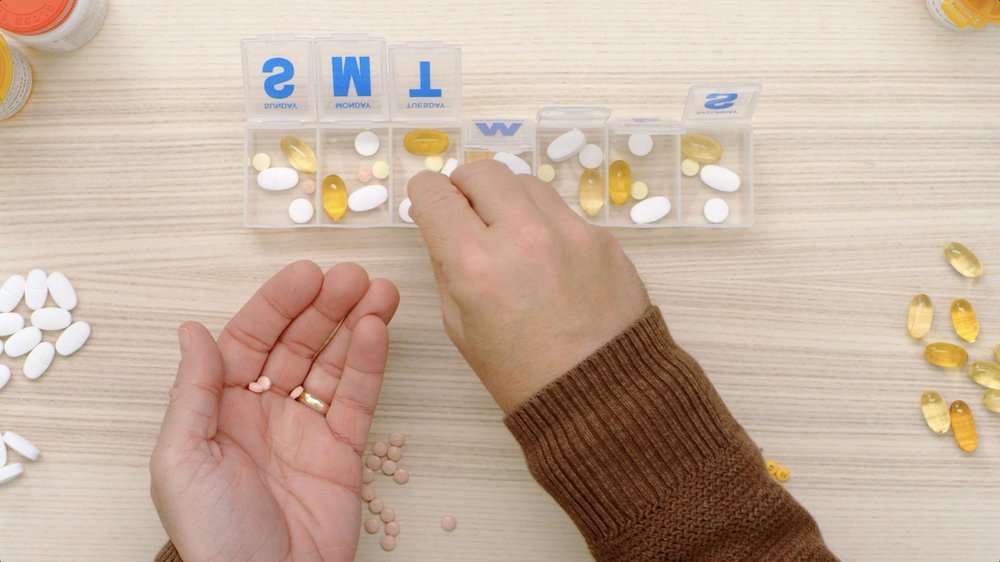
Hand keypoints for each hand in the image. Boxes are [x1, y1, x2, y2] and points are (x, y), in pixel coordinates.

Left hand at [150, 261, 398, 561]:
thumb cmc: (215, 537)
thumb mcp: (183, 459)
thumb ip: (194, 391)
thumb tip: (192, 330)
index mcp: (219, 409)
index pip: (250, 340)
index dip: (278, 305)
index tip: (306, 276)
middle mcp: (263, 412)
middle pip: (297, 344)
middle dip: (325, 307)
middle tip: (354, 277)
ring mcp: (306, 429)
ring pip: (333, 363)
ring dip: (355, 324)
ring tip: (379, 293)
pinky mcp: (343, 450)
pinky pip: (357, 398)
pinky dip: (369, 364)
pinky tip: (378, 332)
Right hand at [408, 160, 648, 412]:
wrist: (603, 395)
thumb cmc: (521, 372)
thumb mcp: (460, 326)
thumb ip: (446, 265)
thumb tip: (441, 224)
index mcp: (476, 265)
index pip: (436, 194)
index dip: (424, 193)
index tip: (427, 201)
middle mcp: (523, 235)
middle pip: (482, 171)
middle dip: (465, 186)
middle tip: (465, 212)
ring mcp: (569, 230)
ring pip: (524, 182)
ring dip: (506, 199)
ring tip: (507, 234)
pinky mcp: (601, 236)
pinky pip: (560, 210)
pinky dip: (543, 223)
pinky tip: (546, 259)